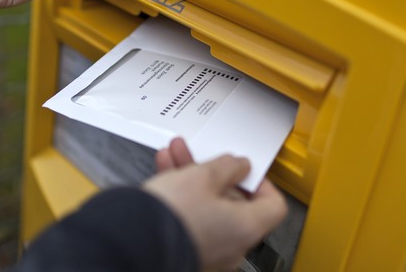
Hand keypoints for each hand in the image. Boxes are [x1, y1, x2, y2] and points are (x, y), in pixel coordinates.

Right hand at [145, 138, 287, 270]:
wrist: (133, 240)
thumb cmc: (172, 214)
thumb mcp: (203, 176)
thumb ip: (227, 167)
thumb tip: (239, 165)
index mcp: (246, 228)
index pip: (272, 204)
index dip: (260, 181)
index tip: (243, 168)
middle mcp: (231, 245)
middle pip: (233, 203)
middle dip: (213, 173)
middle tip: (199, 155)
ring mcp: (208, 250)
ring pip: (207, 207)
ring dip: (192, 177)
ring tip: (175, 154)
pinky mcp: (185, 249)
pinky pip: (190, 218)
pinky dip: (181, 196)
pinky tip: (165, 170)